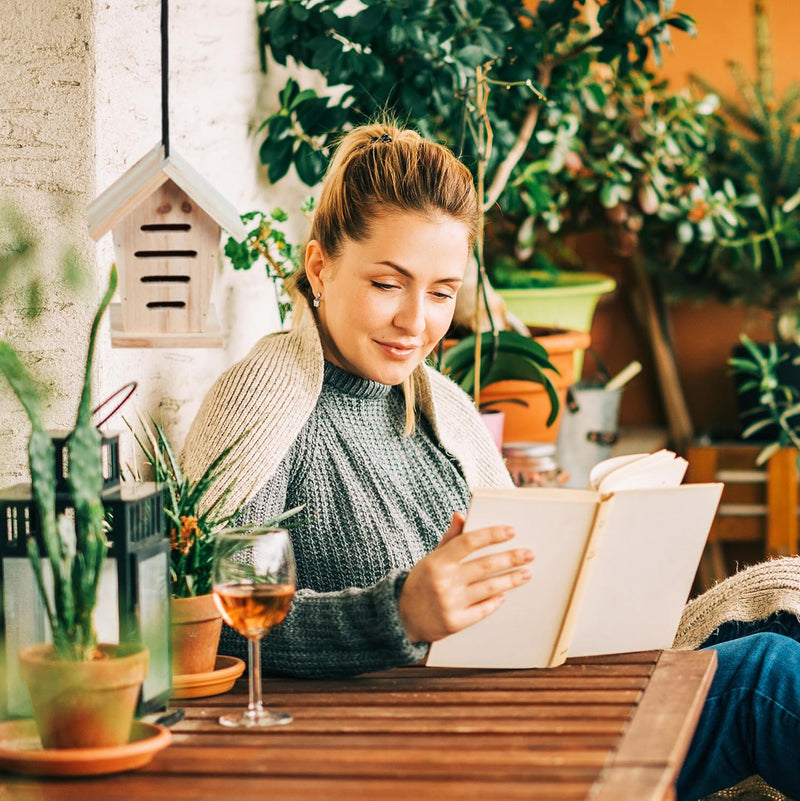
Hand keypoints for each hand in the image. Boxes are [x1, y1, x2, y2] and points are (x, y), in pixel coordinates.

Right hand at [398, 512, 533, 643]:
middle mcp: (444, 581)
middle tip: (529, 554)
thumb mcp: (430, 558)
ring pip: (489, 588)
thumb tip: (462, 515)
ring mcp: (450, 603)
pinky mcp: (455, 623)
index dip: (492, 534)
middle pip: (485, 565)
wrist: (402, 618)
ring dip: (511, 580)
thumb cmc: (421, 582)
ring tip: (526, 573)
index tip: (512, 530)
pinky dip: (496, 601)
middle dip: (511, 558)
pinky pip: (483, 610)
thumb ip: (449, 538)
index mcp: (438, 561)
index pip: (469, 542)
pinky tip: (505, 594)